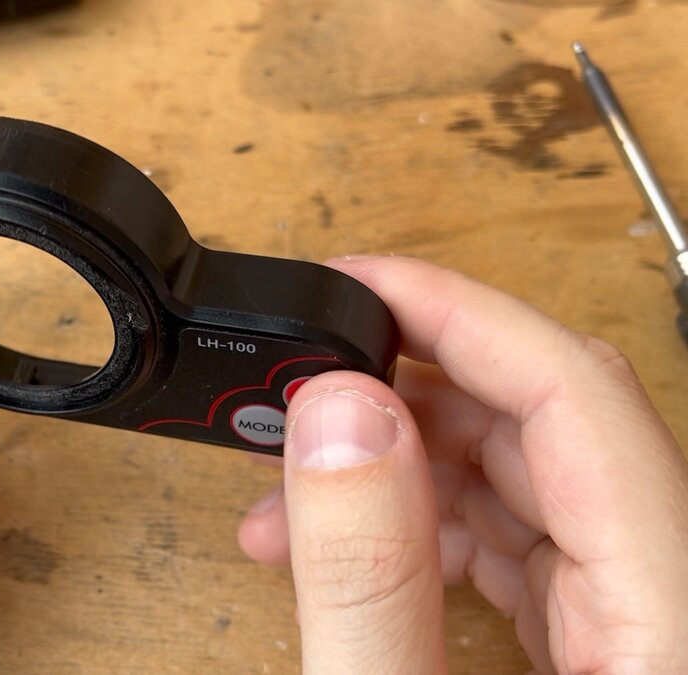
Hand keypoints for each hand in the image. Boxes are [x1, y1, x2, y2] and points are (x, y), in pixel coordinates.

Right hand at [238, 256, 687, 672]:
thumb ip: (373, 580)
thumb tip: (339, 419)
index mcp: (671, 616)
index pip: (579, 390)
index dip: (457, 312)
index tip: (355, 282)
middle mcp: (671, 600)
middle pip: (542, 423)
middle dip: (397, 396)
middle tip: (295, 393)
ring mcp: (638, 617)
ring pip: (521, 478)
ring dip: (394, 466)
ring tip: (288, 495)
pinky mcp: (601, 640)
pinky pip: (515, 539)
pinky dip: (418, 526)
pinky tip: (342, 548)